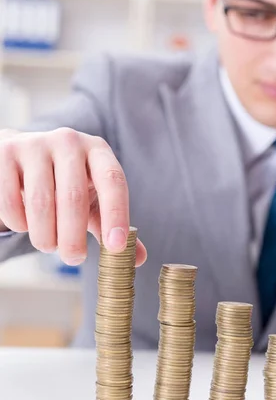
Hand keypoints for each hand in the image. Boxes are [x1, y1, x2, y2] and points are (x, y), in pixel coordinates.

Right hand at [0, 128, 146, 266]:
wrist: (22, 156)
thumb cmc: (65, 183)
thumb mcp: (92, 198)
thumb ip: (112, 224)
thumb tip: (138, 258)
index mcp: (98, 150)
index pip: (113, 181)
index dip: (116, 214)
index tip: (115, 247)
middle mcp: (69, 141)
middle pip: (74, 197)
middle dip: (73, 237)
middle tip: (73, 258)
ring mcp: (35, 144)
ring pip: (41, 202)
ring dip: (45, 235)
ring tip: (49, 244)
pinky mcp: (6, 153)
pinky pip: (10, 200)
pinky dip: (19, 223)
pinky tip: (26, 226)